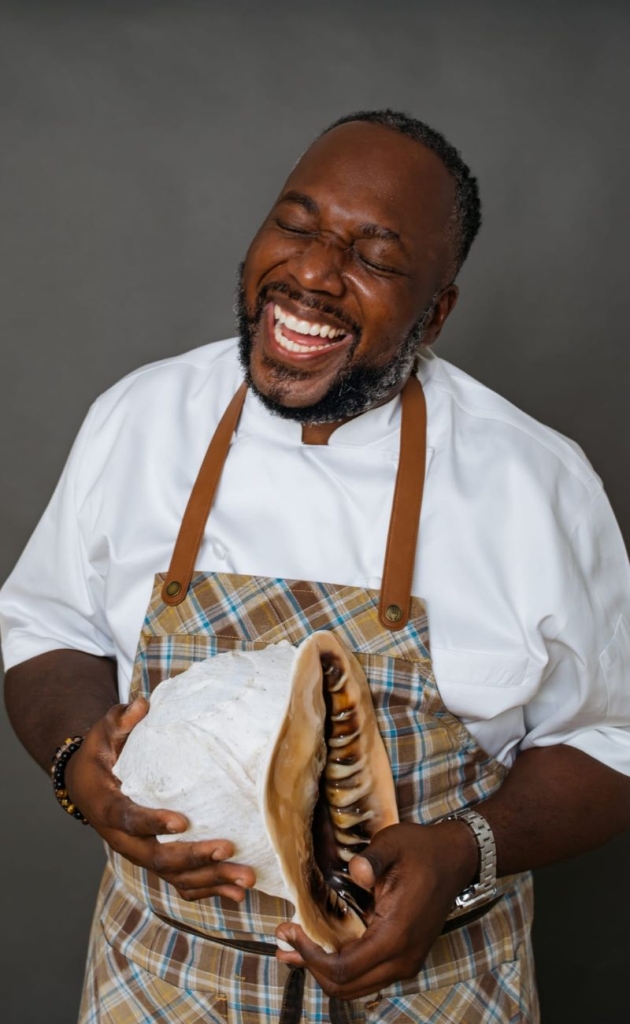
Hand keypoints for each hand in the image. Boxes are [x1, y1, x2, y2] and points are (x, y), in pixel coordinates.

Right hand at [64, 697, 255, 901]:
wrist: (86, 783)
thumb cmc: (100, 753)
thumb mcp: (103, 732)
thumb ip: (120, 719)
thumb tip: (141, 704)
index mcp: (108, 808)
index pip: (129, 819)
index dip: (152, 823)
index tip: (182, 822)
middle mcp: (124, 839)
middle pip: (158, 858)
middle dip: (195, 857)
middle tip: (228, 850)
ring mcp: (141, 853)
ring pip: (174, 876)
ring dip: (211, 881)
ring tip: (245, 879)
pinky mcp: (155, 859)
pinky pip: (181, 882)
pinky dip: (208, 890)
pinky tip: (236, 894)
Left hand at [276, 821, 477, 998]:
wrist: (455, 858)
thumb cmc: (422, 850)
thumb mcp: (393, 845)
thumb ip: (372, 861)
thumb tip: (357, 871)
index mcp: (395, 935)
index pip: (343, 969)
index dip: (311, 956)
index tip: (289, 931)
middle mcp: (402, 958)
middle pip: (345, 986)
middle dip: (310, 966)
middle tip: (285, 941)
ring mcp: (405, 962)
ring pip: (355, 986)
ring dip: (323, 970)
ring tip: (295, 947)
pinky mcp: (405, 957)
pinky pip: (367, 975)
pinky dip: (341, 967)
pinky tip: (323, 948)